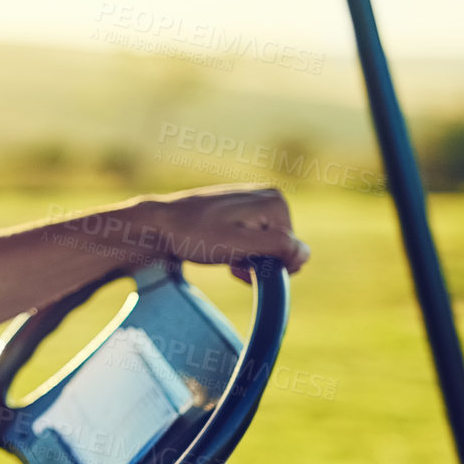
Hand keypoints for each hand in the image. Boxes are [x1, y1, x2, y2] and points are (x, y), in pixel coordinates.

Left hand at [144, 184, 310, 280]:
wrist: (158, 224)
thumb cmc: (194, 235)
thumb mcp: (239, 245)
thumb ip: (276, 247)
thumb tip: (306, 252)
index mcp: (276, 201)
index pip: (293, 251)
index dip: (271, 267)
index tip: (240, 266)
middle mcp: (271, 195)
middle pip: (282, 247)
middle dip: (261, 262)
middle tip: (231, 262)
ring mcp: (255, 202)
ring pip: (268, 246)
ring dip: (251, 260)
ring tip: (225, 258)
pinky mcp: (242, 211)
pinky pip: (255, 240)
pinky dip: (243, 252)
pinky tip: (224, 252)